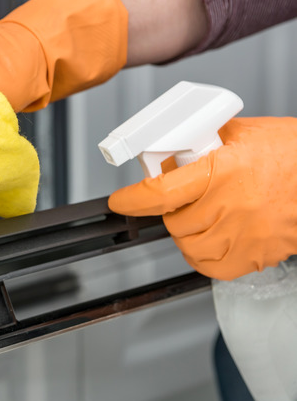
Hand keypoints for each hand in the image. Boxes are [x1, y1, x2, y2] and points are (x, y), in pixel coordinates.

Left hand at [109, 117, 296, 279]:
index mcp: (222, 172)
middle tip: (186, 199)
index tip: (120, 202)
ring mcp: (244, 234)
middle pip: (174, 222)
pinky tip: (210, 240)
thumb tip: (174, 148)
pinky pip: (212, 267)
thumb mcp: (244, 133)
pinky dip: (203, 257)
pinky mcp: (256, 254)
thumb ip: (205, 141)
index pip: (161, 192)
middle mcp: (230, 205)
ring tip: (202, 217)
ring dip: (186, 233)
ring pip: (188, 246)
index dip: (133, 200)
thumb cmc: (293, 153)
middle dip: (172, 211)